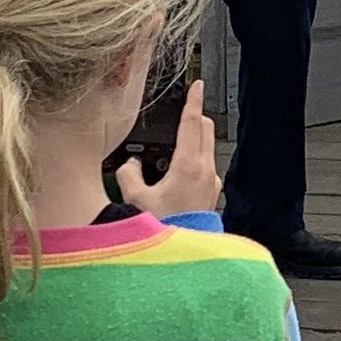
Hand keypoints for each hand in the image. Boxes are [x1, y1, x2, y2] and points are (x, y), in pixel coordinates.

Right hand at [117, 81, 219, 218]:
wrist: (183, 255)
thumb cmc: (162, 228)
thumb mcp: (135, 199)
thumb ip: (129, 174)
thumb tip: (130, 165)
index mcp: (188, 165)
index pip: (192, 123)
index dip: (193, 101)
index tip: (197, 85)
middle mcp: (205, 171)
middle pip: (205, 130)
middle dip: (195, 117)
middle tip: (182, 113)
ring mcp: (211, 184)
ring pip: (207, 148)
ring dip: (194, 140)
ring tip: (172, 149)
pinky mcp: (211, 195)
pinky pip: (206, 168)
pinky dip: (194, 161)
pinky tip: (177, 174)